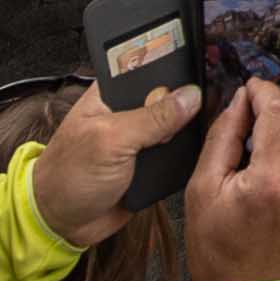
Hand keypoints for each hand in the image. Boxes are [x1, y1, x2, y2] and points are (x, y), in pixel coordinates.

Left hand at [29, 75, 208, 245]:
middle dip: (192, 96)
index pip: (150, 63)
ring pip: (180, 124)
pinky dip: (190, 153)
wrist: (63, 223)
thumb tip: (190, 96)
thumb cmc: (68, 175)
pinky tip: (205, 147)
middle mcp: (129, 110)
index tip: (206, 57)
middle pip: (171, 93)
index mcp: (113, 92)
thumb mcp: (110, 140)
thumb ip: (151, 117)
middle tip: (216, 96)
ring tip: (216, 121)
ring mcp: (142, 137)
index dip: (177, 60)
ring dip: (192, 127)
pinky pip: (179, 152)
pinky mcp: (152, 162)